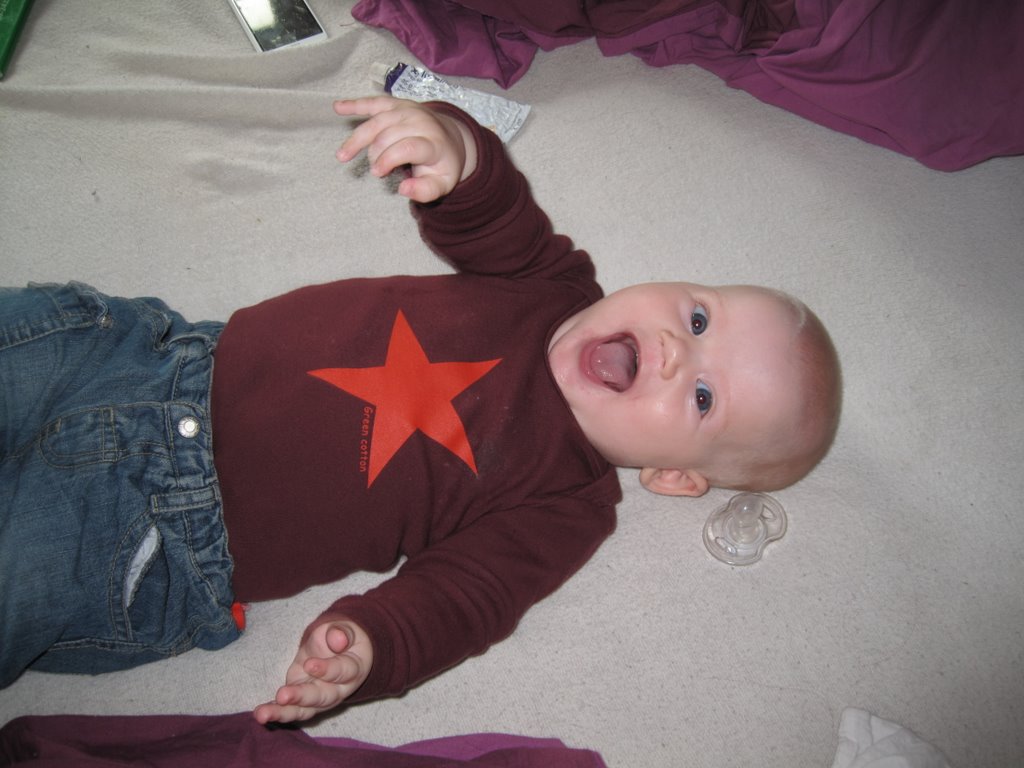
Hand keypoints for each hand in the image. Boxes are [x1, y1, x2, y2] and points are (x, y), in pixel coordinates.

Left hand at [253, 615, 372, 723]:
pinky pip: (291, 710)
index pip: (342, 672)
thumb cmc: (343, 638)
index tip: (309, 664)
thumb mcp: (346, 630)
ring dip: (283, 713)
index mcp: (353, 669)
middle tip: (282, 696)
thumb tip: (338, 639)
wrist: (339, 649)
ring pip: (304, 710)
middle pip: (321, 697)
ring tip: (263, 715)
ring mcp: (318, 698)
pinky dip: (276, 713)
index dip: (326, 670)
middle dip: (301, 697)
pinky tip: (260, 714)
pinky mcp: (302, 701)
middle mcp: (337, 690)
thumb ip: (341, 633)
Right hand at [334, 96, 477, 203]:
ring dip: (357, 138)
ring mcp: (408, 110)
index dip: (389, 159)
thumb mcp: (442, 184)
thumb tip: (403, 190)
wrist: (450, 139)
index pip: (407, 147)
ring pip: (377, 121)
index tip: (377, 173)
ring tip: (342, 156)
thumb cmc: (442, 165)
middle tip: (375, 171)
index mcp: (434, 142)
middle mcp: (421, 121)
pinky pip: (374, 103)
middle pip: (388, 135)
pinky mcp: (396, 104)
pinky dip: (355, 105)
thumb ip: (425, 191)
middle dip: (375, 154)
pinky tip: (337, 107)